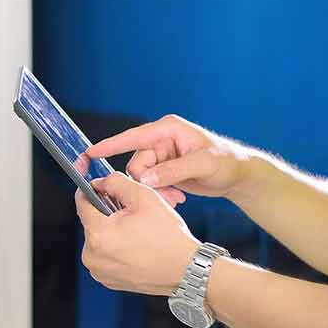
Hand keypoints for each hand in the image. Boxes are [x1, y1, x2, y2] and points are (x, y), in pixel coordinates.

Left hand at [75, 173, 199, 297]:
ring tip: (136, 232)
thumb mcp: (144, 197)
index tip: (102, 187)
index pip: (82, 202)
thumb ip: (116, 182)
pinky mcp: (108, 280)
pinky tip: (136, 247)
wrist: (186, 270)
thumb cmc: (169, 237)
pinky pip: (105, 256)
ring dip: (112, 231)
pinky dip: (116, 249)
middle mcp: (93, 256)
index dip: (92, 190)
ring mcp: (99, 271)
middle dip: (108, 213)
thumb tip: (100, 182)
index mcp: (98, 234)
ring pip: (98, 239)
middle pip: (91, 222)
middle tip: (131, 214)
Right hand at [84, 114, 253, 203]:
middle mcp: (161, 140)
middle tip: (170, 195)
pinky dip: (160, 193)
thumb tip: (146, 180)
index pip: (133, 137)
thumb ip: (173, 171)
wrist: (239, 175)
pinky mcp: (164, 169)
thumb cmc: (227, 162)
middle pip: (136, 163)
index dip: (110, 145)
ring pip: (141, 177)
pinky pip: (150, 184)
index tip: (88, 153)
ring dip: (155, 191)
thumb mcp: (203, 165)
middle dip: (146, 183)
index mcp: (167, 129)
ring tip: (177, 198)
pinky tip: (178, 197)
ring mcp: (162, 155)